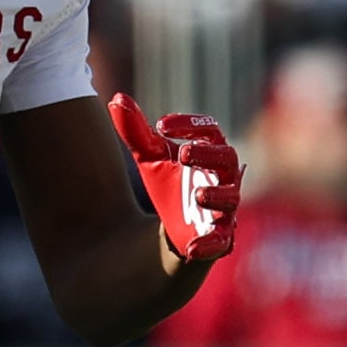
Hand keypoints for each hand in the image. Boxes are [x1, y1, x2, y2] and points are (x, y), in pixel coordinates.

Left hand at [108, 94, 240, 264]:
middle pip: (227, 159)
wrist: (169, 233)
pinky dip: (209, 244)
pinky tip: (191, 247)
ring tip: (197, 195)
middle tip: (183, 153)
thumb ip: (135, 131)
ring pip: (231, 200)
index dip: (190, 125)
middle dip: (208, 154)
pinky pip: (222, 241)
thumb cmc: (168, 187)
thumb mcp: (149, 159)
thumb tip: (115, 99)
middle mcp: (224, 178)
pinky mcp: (220, 238)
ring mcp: (225, 209)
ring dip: (216, 195)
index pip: (210, 131)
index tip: (161, 124)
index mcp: (210, 154)